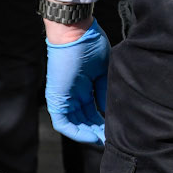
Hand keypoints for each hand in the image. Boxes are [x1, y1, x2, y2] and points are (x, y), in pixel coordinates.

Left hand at [44, 21, 109, 143]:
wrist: (75, 32)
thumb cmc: (90, 44)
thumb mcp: (103, 72)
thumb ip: (104, 91)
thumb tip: (109, 110)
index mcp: (83, 86)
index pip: (93, 110)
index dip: (104, 121)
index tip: (116, 128)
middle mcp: (73, 94)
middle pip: (84, 119)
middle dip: (98, 131)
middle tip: (112, 139)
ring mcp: (63, 97)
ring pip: (75, 124)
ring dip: (89, 134)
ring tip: (104, 140)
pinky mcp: (56, 99)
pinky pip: (63, 123)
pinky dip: (77, 133)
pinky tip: (92, 136)